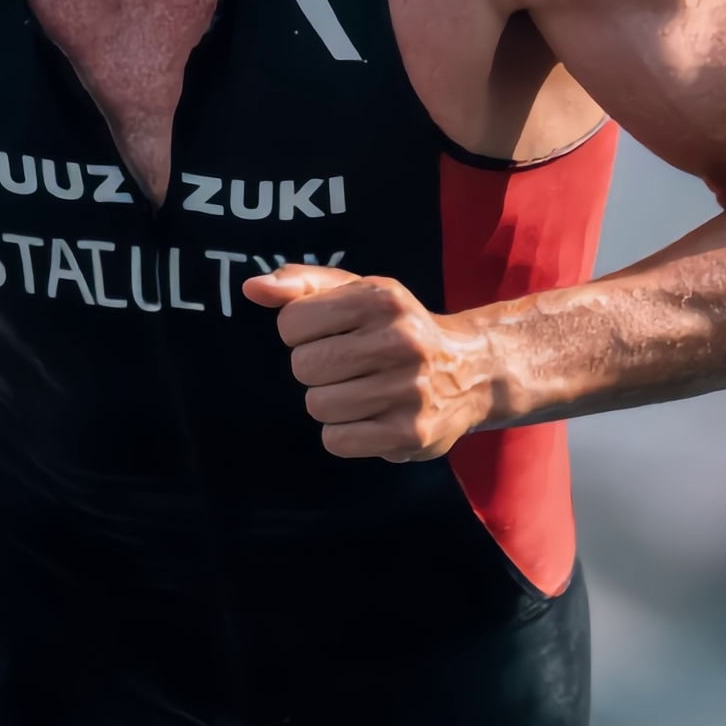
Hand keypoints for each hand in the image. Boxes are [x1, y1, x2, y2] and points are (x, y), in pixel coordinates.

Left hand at [244, 265, 498, 460]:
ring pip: (319, 405)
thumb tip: (252, 288)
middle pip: (304, 366)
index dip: (300, 333)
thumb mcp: (358, 293)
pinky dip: (344, 433)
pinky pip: (338, 440)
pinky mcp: (412, 433)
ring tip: (360, 392)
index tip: (328, 334)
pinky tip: (370, 417)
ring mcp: (409, 389)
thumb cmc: (397, 328)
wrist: (473, 371)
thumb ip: (301, 284)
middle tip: (347, 367)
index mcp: (381, 299)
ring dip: (330, 403)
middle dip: (315, 370)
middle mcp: (400, 340)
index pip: (292, 323)